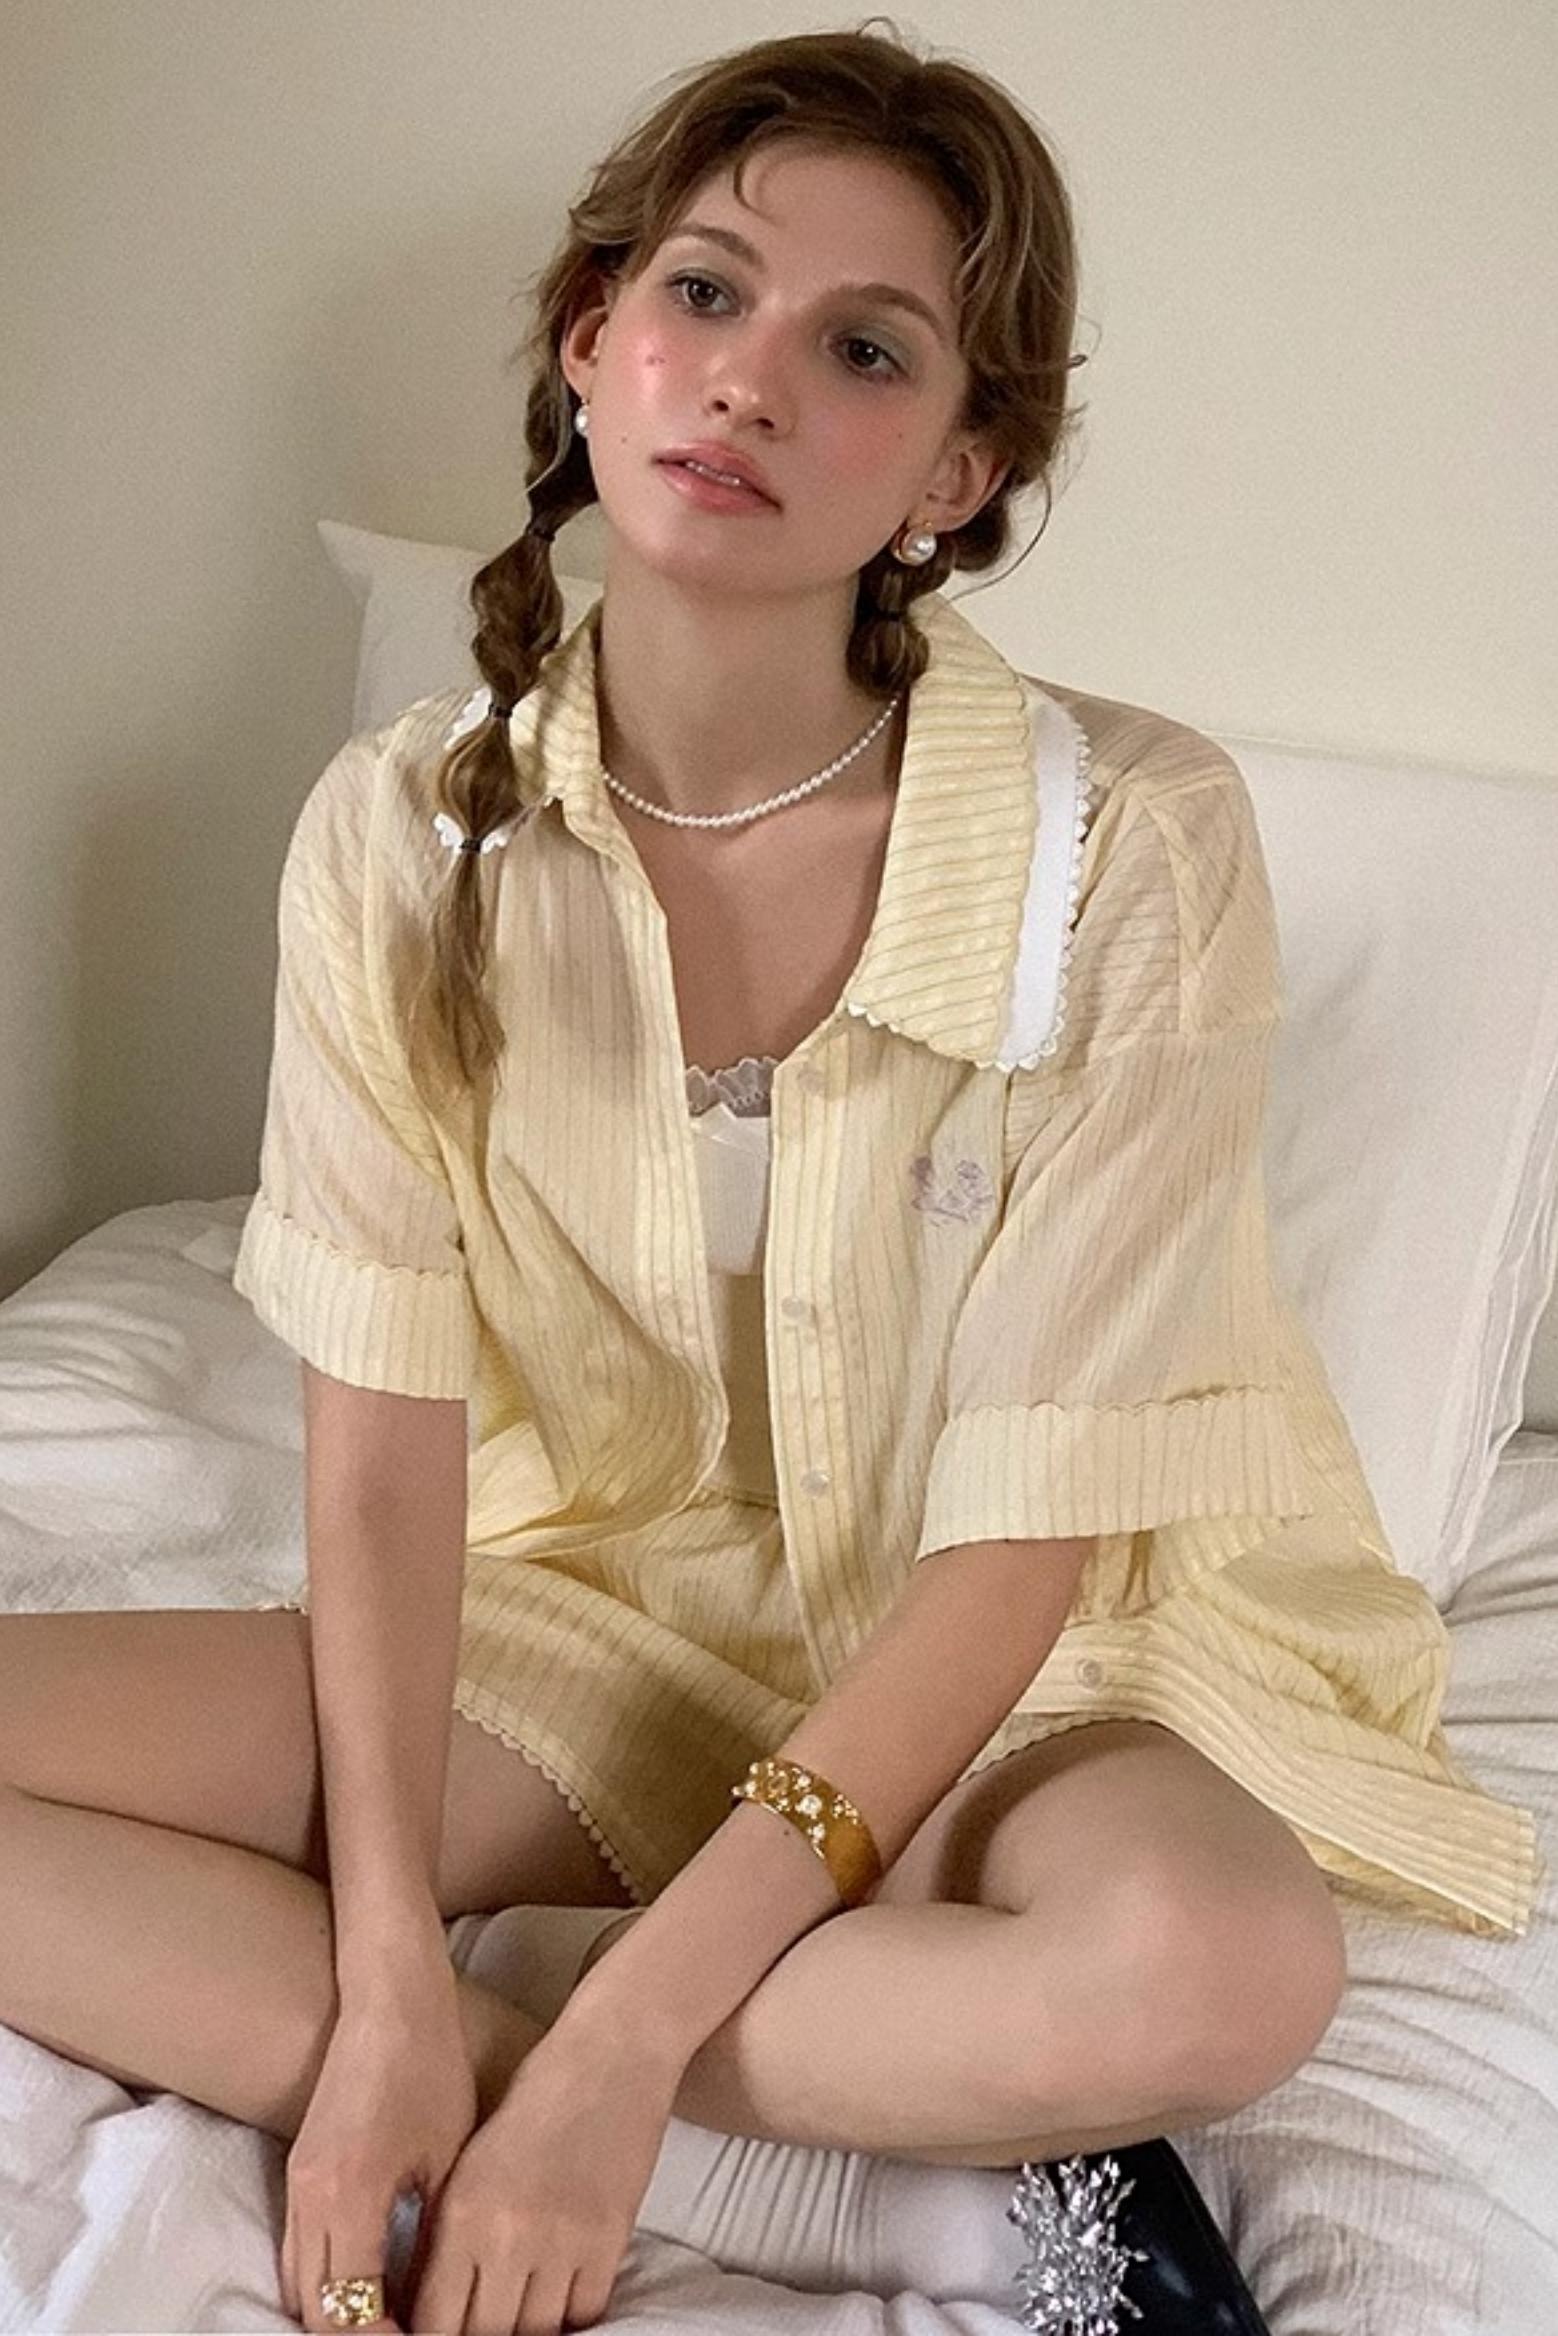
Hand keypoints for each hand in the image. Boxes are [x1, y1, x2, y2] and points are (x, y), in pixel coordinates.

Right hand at [281, 1976, 478, 2333]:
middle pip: (314, 2312)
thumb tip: (435, 2299)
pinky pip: (296, 2255)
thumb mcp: (448, 2157)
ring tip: (387, 2328)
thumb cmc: (430, 2066)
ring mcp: (297, 2185)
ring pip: (297, 2288)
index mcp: (350, 2196)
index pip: (350, 2312)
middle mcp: (311, 2198)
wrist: (387, 1997)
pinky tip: (363, 2293)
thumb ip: (429, 2235)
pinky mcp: (298, 2172)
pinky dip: (323, 2287)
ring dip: (335, 2320)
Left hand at [407, 2019, 682, 2334]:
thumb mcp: (471, 2160)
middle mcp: (509, 2232)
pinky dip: (570, 2317)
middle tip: (477, 2330)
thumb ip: (446, 2237)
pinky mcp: (611, 2237)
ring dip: (523, 2332)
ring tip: (513, 2320)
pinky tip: (557, 2305)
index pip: (434, 2321)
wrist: (611, 2051)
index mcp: (463, 2209)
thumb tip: (427, 2307)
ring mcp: (565, 2239)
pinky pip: (585, 2312)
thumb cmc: (534, 2096)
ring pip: (536, 2333)